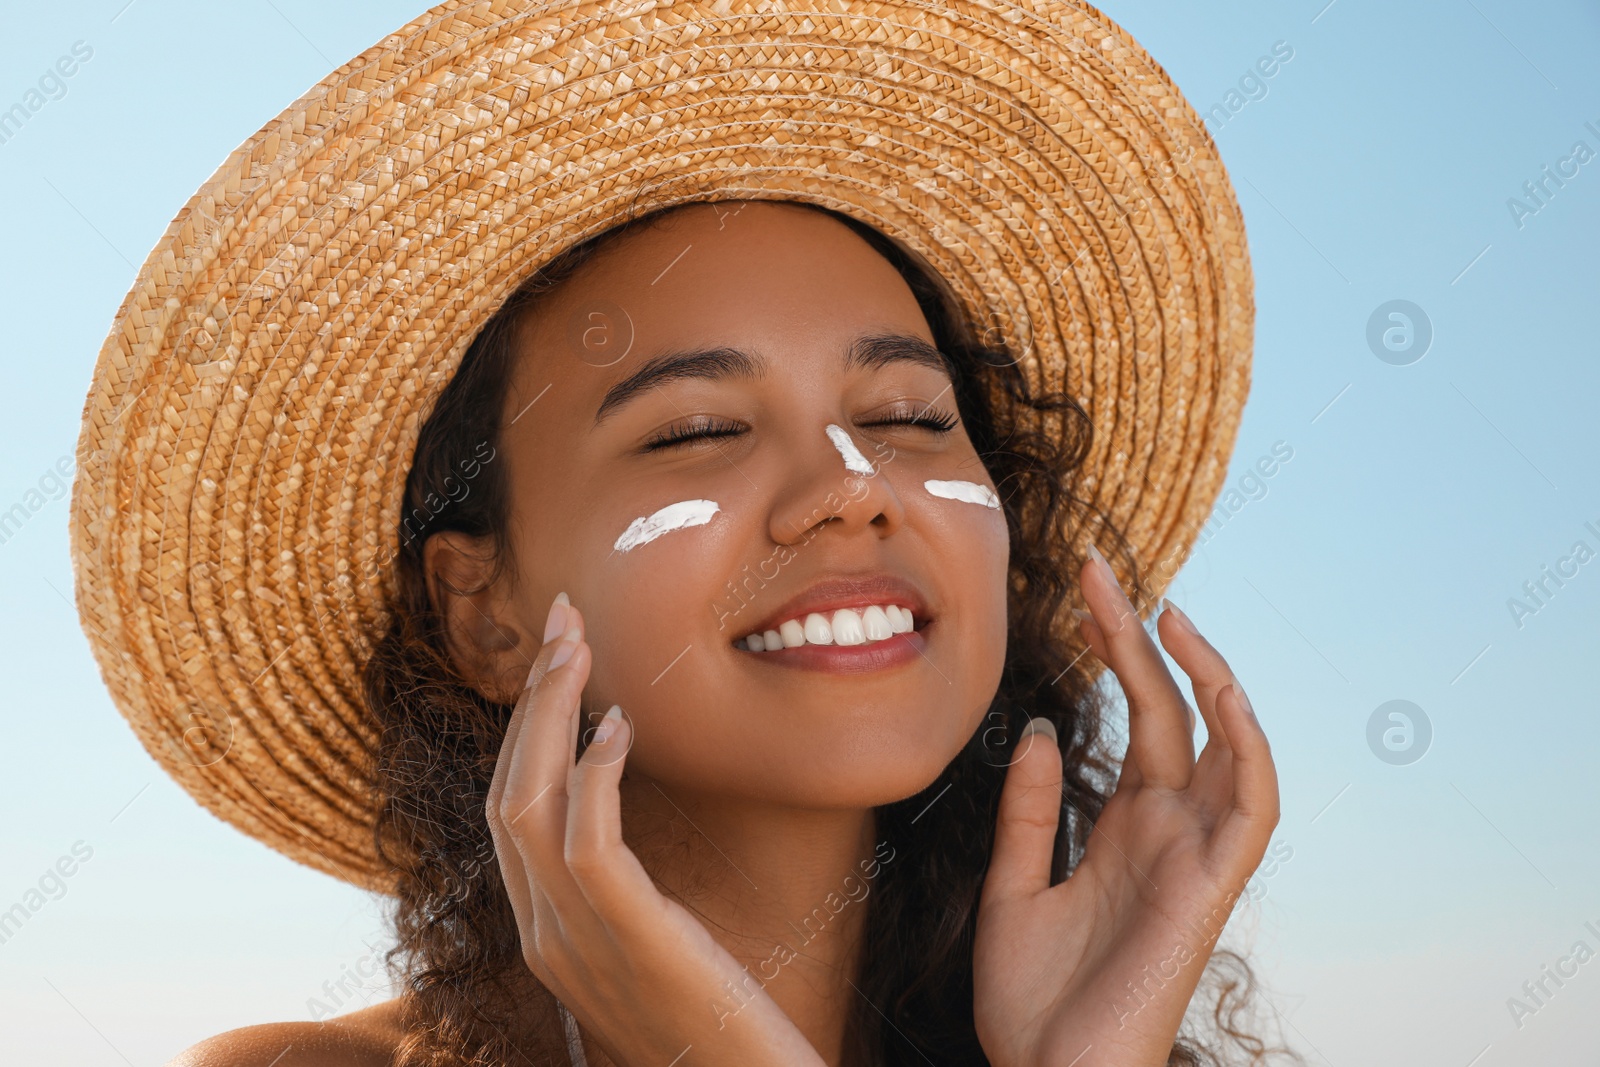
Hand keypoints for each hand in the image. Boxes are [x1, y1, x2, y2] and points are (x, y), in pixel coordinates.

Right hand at [485, 594, 826, 1066]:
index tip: (555, 660)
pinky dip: (594, 776)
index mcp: (545, 930)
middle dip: (531, 700)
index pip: (509, 810)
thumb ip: (620, 892)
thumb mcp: (650, 946)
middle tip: (562, 622)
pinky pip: (589, 843)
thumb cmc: (713, 1022)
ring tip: (577, 647)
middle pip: (507, 792)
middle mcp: (543, 933)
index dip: (524, 729)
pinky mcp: (627, 937)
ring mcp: (575, 940)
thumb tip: (615, 818)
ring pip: (529, 804)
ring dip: (550, 715)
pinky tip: (619, 726)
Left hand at [972, 548, 1279, 1066]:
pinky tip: (1219, 691)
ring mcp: (1192, 855)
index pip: (1135, 716)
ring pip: (1225, 744)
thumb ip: (1031, 811)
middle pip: (1172, 711)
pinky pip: (1251, 807)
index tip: (1085, 587)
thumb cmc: (1033, 1002)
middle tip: (1099, 568)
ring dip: (1205, 673)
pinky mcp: (1209, 888)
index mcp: (1124, 826)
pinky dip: (1247, 747)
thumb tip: (1043, 729)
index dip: (1115, 650)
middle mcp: (1166, 830)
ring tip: (1164, 610)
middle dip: (1141, 637)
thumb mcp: (1013, 887)